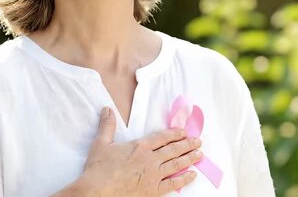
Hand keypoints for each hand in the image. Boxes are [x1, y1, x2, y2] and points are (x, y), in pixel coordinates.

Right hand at [81, 107, 202, 196]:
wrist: (97, 192)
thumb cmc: (98, 169)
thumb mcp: (101, 143)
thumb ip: (107, 126)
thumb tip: (107, 109)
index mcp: (139, 146)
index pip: (161, 137)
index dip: (174, 134)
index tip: (183, 132)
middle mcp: (150, 159)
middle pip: (173, 150)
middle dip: (187, 144)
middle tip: (198, 141)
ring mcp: (153, 175)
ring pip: (176, 165)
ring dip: (189, 158)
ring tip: (199, 154)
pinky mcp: (153, 190)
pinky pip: (173, 184)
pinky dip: (184, 179)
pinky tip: (192, 175)